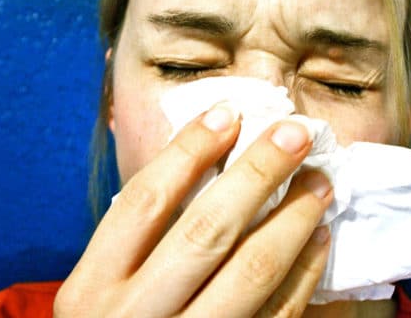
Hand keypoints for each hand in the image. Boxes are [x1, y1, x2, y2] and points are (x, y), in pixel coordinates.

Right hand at [54, 102, 333, 316]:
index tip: (228, 113)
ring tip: (319, 181)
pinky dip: (304, 272)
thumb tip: (205, 155)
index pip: (144, 202)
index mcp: (91, 288)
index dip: (188, 151)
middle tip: (296, 134)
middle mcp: (134, 317)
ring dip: (293, 219)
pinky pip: (278, 314)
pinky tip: (318, 237)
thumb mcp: (103, 288)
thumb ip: (139, 238)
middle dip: (258, 174)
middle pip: (206, 231)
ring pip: (251, 272)